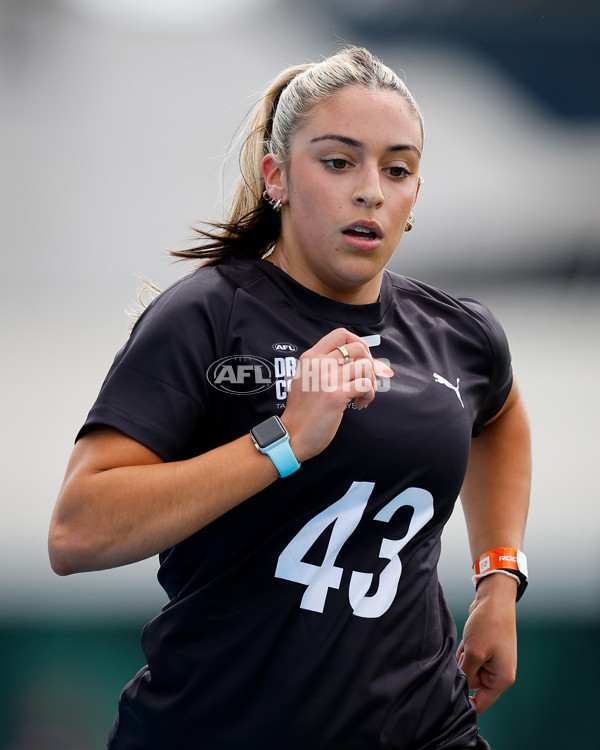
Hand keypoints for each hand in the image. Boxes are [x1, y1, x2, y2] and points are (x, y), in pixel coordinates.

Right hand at [280, 328, 375, 462]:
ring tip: (362, 395)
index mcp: (310, 357)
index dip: (358, 342)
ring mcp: (327, 379)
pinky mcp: (336, 396)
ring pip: (365, 365)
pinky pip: (365, 385)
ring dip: (371, 381)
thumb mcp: (304, 378)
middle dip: (369, 363)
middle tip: (365, 380)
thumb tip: (352, 359)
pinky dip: (369, 395)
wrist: (292, 435)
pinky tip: (360, 404)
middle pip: (358, 348)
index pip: (341, 334)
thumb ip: (322, 365)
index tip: (361, 358)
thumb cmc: (302, 411)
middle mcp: (318, 364)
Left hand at [456, 573, 517, 713]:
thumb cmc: (489, 625)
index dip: (464, 701)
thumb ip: (466, 674)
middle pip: (471, 684)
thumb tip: (457, 687)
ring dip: (462, 658)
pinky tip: (467, 637)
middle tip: (465, 653)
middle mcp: (498, 673)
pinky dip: (463, 649)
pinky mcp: (484, 650)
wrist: (494, 599)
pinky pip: (468, 657)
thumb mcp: (474, 653)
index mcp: (501, 679)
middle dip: (463, 670)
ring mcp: (491, 661)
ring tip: (468, 642)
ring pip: (467, 669)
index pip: (481, 703)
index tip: (449, 693)